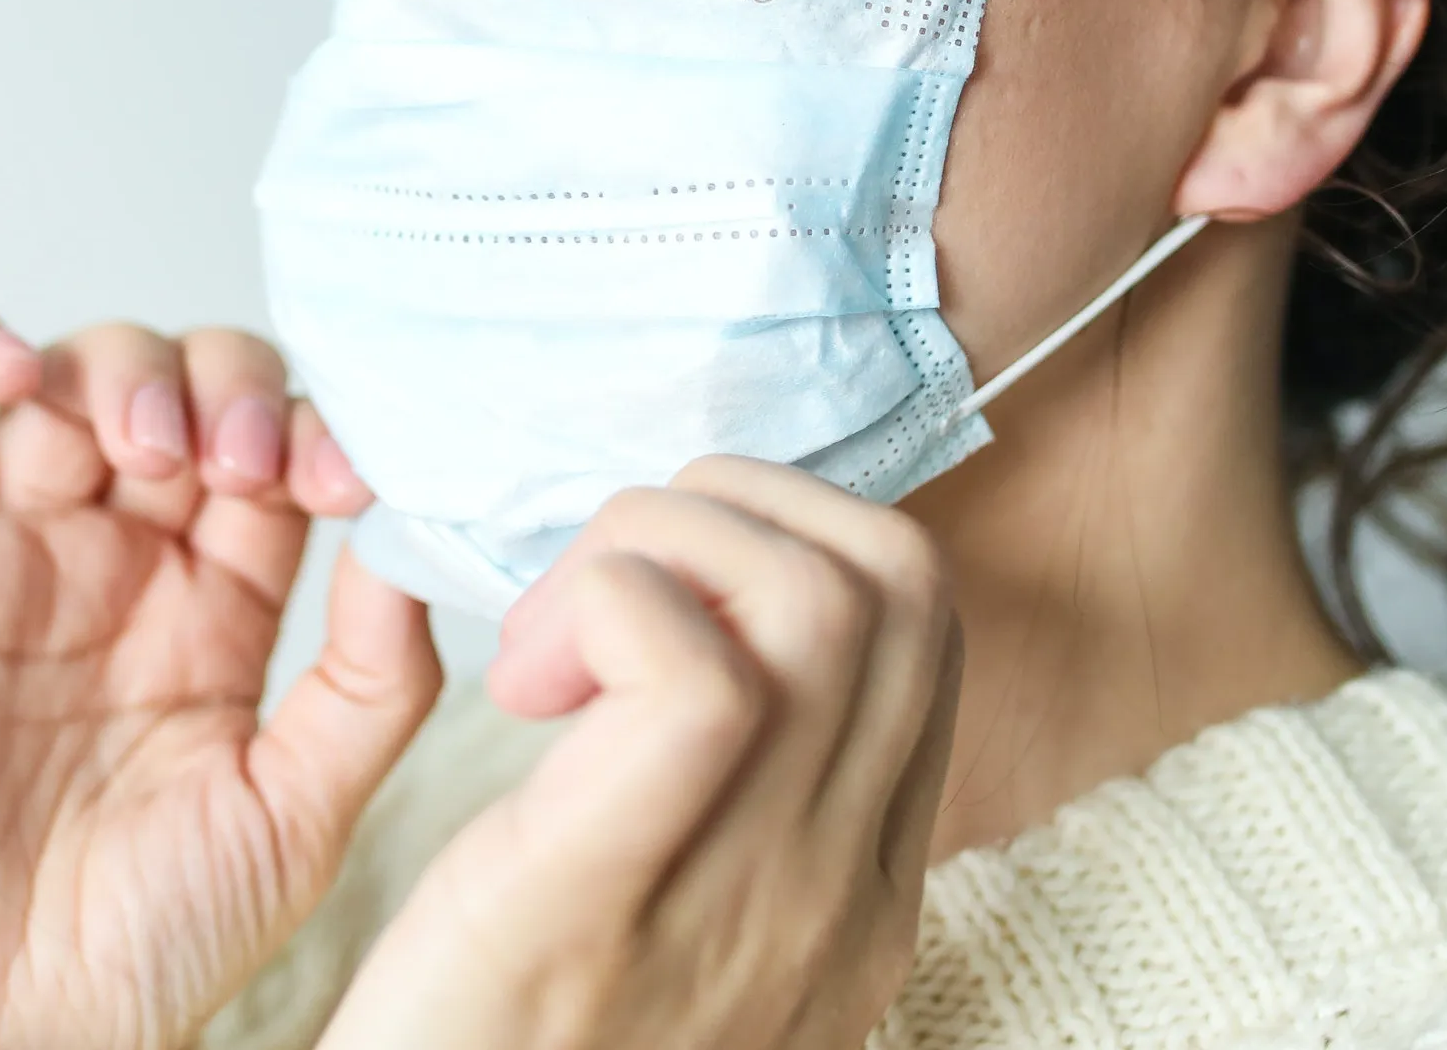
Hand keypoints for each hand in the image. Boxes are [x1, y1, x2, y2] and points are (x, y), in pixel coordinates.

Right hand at [0, 308, 440, 1049]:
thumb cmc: (144, 940)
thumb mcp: (302, 816)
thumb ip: (375, 683)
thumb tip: (408, 538)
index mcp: (221, 612)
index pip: (280, 454)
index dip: (313, 431)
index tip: (338, 477)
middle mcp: (119, 566)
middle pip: (182, 386)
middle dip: (223, 385)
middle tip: (235, 458)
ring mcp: (10, 555)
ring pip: (65, 377)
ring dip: (117, 365)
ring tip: (147, 444)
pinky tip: (10, 366)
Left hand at [317, 456, 961, 1049]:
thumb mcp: (680, 939)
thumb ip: (731, 812)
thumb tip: (692, 629)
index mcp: (860, 896)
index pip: (923, 630)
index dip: (794, 541)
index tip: (663, 584)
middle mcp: (839, 893)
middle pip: (899, 581)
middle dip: (739, 508)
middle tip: (602, 583)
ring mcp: (752, 898)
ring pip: (815, 597)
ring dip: (660, 545)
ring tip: (554, 637)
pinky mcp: (609, 890)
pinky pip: (693, 673)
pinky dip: (609, 608)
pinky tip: (522, 686)